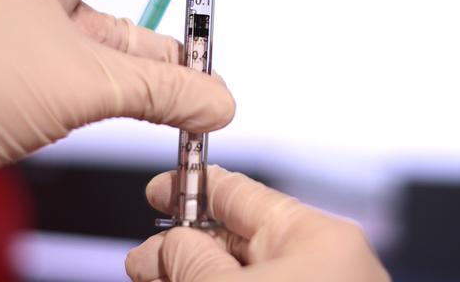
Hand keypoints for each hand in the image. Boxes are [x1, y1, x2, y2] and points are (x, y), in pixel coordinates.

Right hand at [126, 166, 390, 281]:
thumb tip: (163, 247)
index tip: (157, 190)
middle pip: (236, 239)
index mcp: (314, 238)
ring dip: (191, 277)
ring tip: (151, 281)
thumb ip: (190, 261)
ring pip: (237, 276)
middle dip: (184, 247)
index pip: (242, 194)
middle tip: (142, 260)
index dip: (193, 186)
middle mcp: (317, 267)